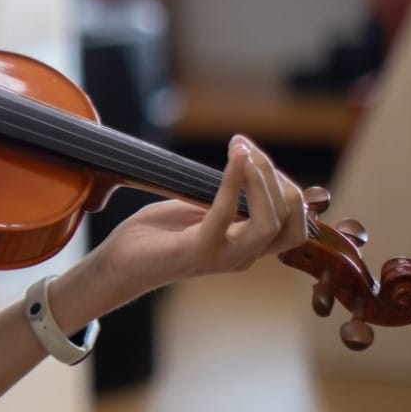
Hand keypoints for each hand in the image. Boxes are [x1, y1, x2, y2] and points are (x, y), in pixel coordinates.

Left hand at [91, 134, 306, 300]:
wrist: (118, 265)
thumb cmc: (156, 235)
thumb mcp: (199, 209)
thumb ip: (227, 196)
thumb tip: (248, 164)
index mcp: (247, 246)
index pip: (292, 222)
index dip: (286, 187)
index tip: (254, 154)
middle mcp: (242, 256)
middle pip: (290, 222)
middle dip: (276, 177)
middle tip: (246, 147)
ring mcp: (222, 257)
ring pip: (270, 223)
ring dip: (261, 180)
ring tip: (243, 151)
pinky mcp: (197, 252)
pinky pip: (225, 216)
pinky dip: (233, 184)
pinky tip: (233, 161)